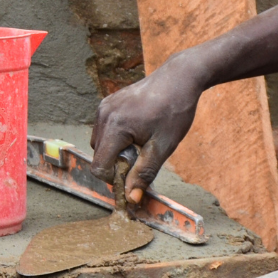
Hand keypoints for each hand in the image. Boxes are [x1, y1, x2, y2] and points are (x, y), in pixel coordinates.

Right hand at [90, 57, 205, 201]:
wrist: (178, 78)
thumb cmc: (174, 111)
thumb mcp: (163, 147)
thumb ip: (144, 174)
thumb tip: (131, 199)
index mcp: (115, 127)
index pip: (99, 167)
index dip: (116, 178)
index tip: (135, 175)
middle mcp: (103, 116)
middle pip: (98, 156)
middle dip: (118, 164)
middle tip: (144, 156)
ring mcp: (103, 107)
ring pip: (99, 144)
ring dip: (116, 151)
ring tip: (141, 142)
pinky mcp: (107, 103)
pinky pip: (103, 130)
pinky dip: (116, 138)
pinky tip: (137, 131)